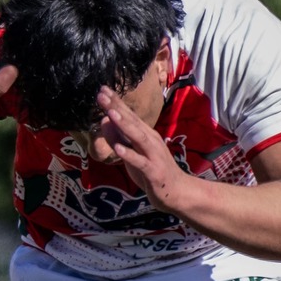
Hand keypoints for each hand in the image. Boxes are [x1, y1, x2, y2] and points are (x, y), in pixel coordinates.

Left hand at [91, 86, 188, 207]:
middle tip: (102, 93)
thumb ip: (118, 137)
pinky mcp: (154, 171)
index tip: (102, 89)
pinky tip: (118, 148)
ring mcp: (153, 155)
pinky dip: (129, 154)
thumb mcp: (131, 153)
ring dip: (124, 125)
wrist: (177, 192)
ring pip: (138, 137)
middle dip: (117, 107)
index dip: (115, 102)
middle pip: (132, 121)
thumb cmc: (152, 171)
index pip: (128, 115)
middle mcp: (150, 141)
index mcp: (145, 135)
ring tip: (111, 113)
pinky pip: (140, 162)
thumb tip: (104, 120)